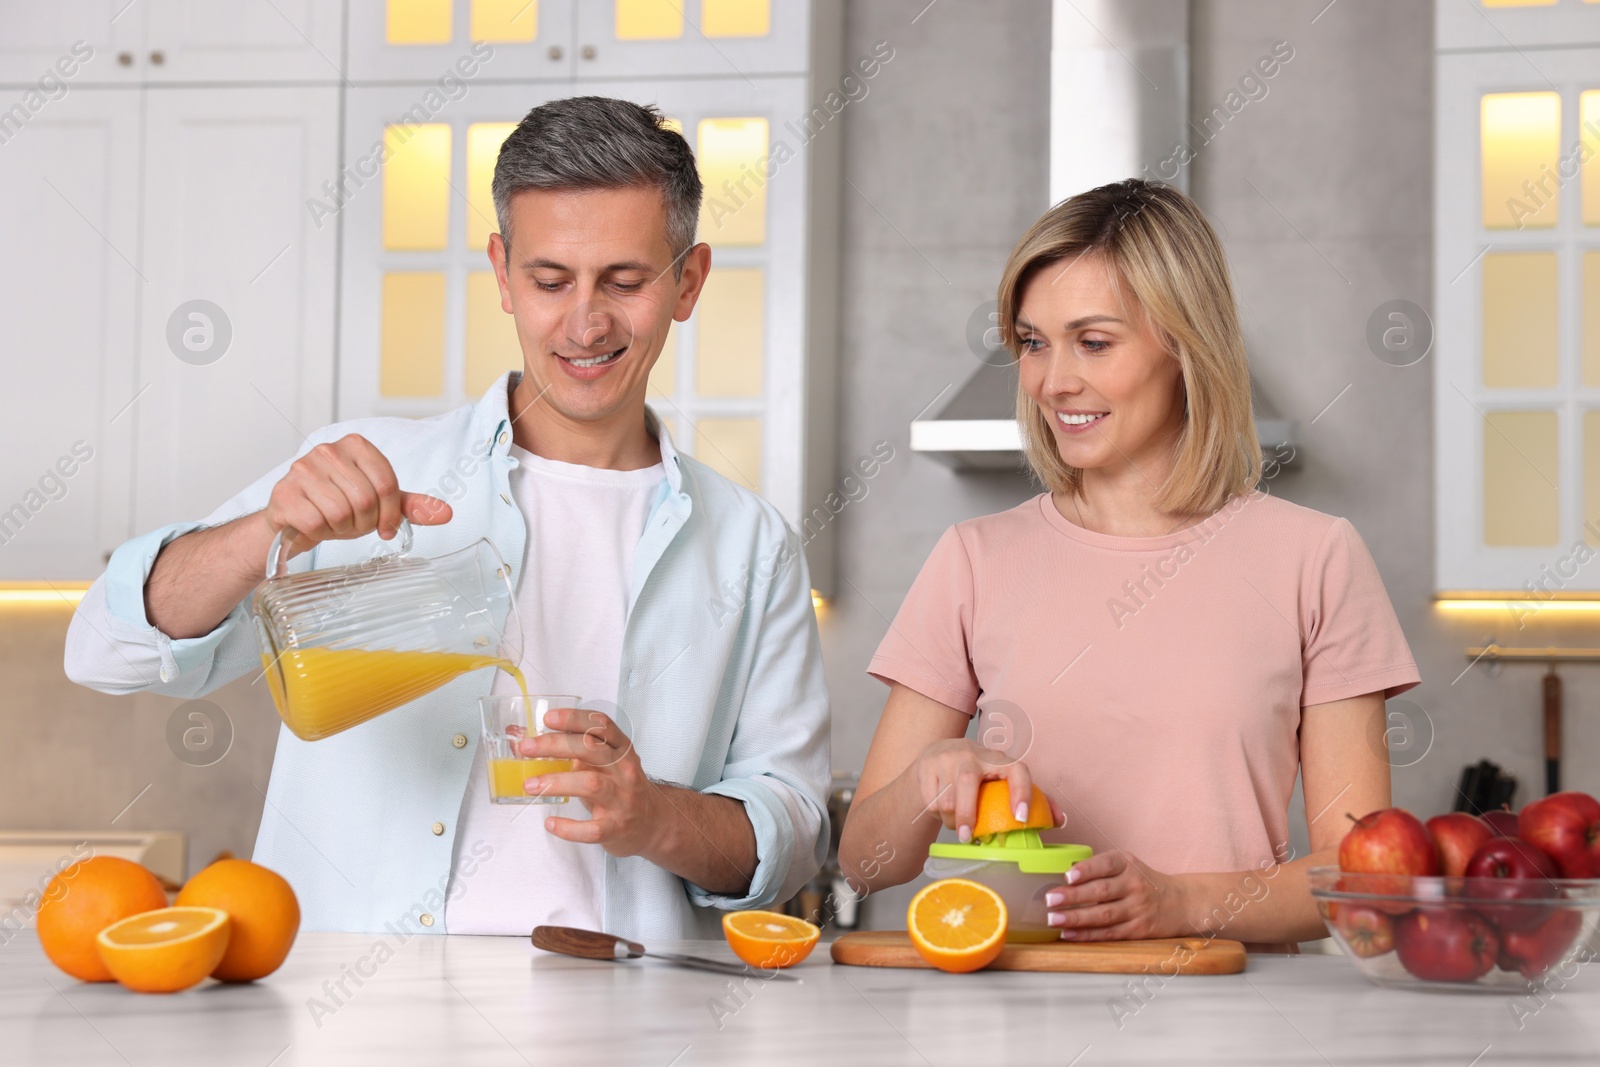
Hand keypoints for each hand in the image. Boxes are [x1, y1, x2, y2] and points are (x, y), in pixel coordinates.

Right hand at [264, 434, 450, 556]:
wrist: (293, 518)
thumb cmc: (337, 505)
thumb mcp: (378, 503)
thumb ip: (410, 506)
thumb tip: (446, 513)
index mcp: (356, 445)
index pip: (387, 484)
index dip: (390, 514)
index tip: (386, 527)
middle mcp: (328, 450)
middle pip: (365, 500)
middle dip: (364, 523)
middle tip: (354, 524)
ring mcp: (302, 469)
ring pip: (341, 512)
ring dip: (342, 528)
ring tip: (334, 522)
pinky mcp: (284, 492)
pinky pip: (316, 523)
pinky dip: (319, 533)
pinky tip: (314, 525)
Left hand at [515, 707, 657, 856]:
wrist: (652, 823)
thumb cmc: (622, 788)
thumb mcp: (607, 763)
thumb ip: (577, 751)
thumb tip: (530, 741)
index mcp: (621, 749)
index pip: (601, 725)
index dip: (574, 719)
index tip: (548, 718)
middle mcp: (624, 770)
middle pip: (591, 750)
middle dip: (555, 745)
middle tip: (526, 748)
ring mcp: (622, 799)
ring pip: (590, 784)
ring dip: (556, 782)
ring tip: (529, 785)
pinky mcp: (616, 827)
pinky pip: (590, 828)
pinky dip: (568, 827)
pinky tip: (550, 823)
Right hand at [912, 738, 1063, 842]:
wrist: (937, 753)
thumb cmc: (978, 773)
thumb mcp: (1001, 779)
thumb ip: (1032, 798)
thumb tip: (1060, 821)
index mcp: (998, 758)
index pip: (1017, 769)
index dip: (1022, 792)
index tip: (1022, 818)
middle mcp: (972, 754)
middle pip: (968, 783)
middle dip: (968, 814)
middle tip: (968, 837)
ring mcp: (946, 759)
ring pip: (947, 799)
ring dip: (953, 820)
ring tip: (958, 824)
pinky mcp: (926, 768)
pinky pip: (931, 802)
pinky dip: (938, 815)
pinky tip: (943, 811)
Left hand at [1045, 851, 1191, 940]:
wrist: (1180, 902)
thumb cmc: (1141, 881)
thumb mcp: (1126, 865)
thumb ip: (1100, 869)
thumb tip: (1063, 878)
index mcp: (1127, 864)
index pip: (1106, 864)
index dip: (1086, 870)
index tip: (1068, 876)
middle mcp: (1134, 885)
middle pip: (1101, 891)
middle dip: (1073, 896)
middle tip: (1050, 900)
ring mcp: (1138, 909)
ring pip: (1104, 915)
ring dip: (1076, 918)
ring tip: (1053, 919)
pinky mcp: (1138, 930)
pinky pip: (1109, 933)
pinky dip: (1087, 935)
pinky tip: (1069, 933)